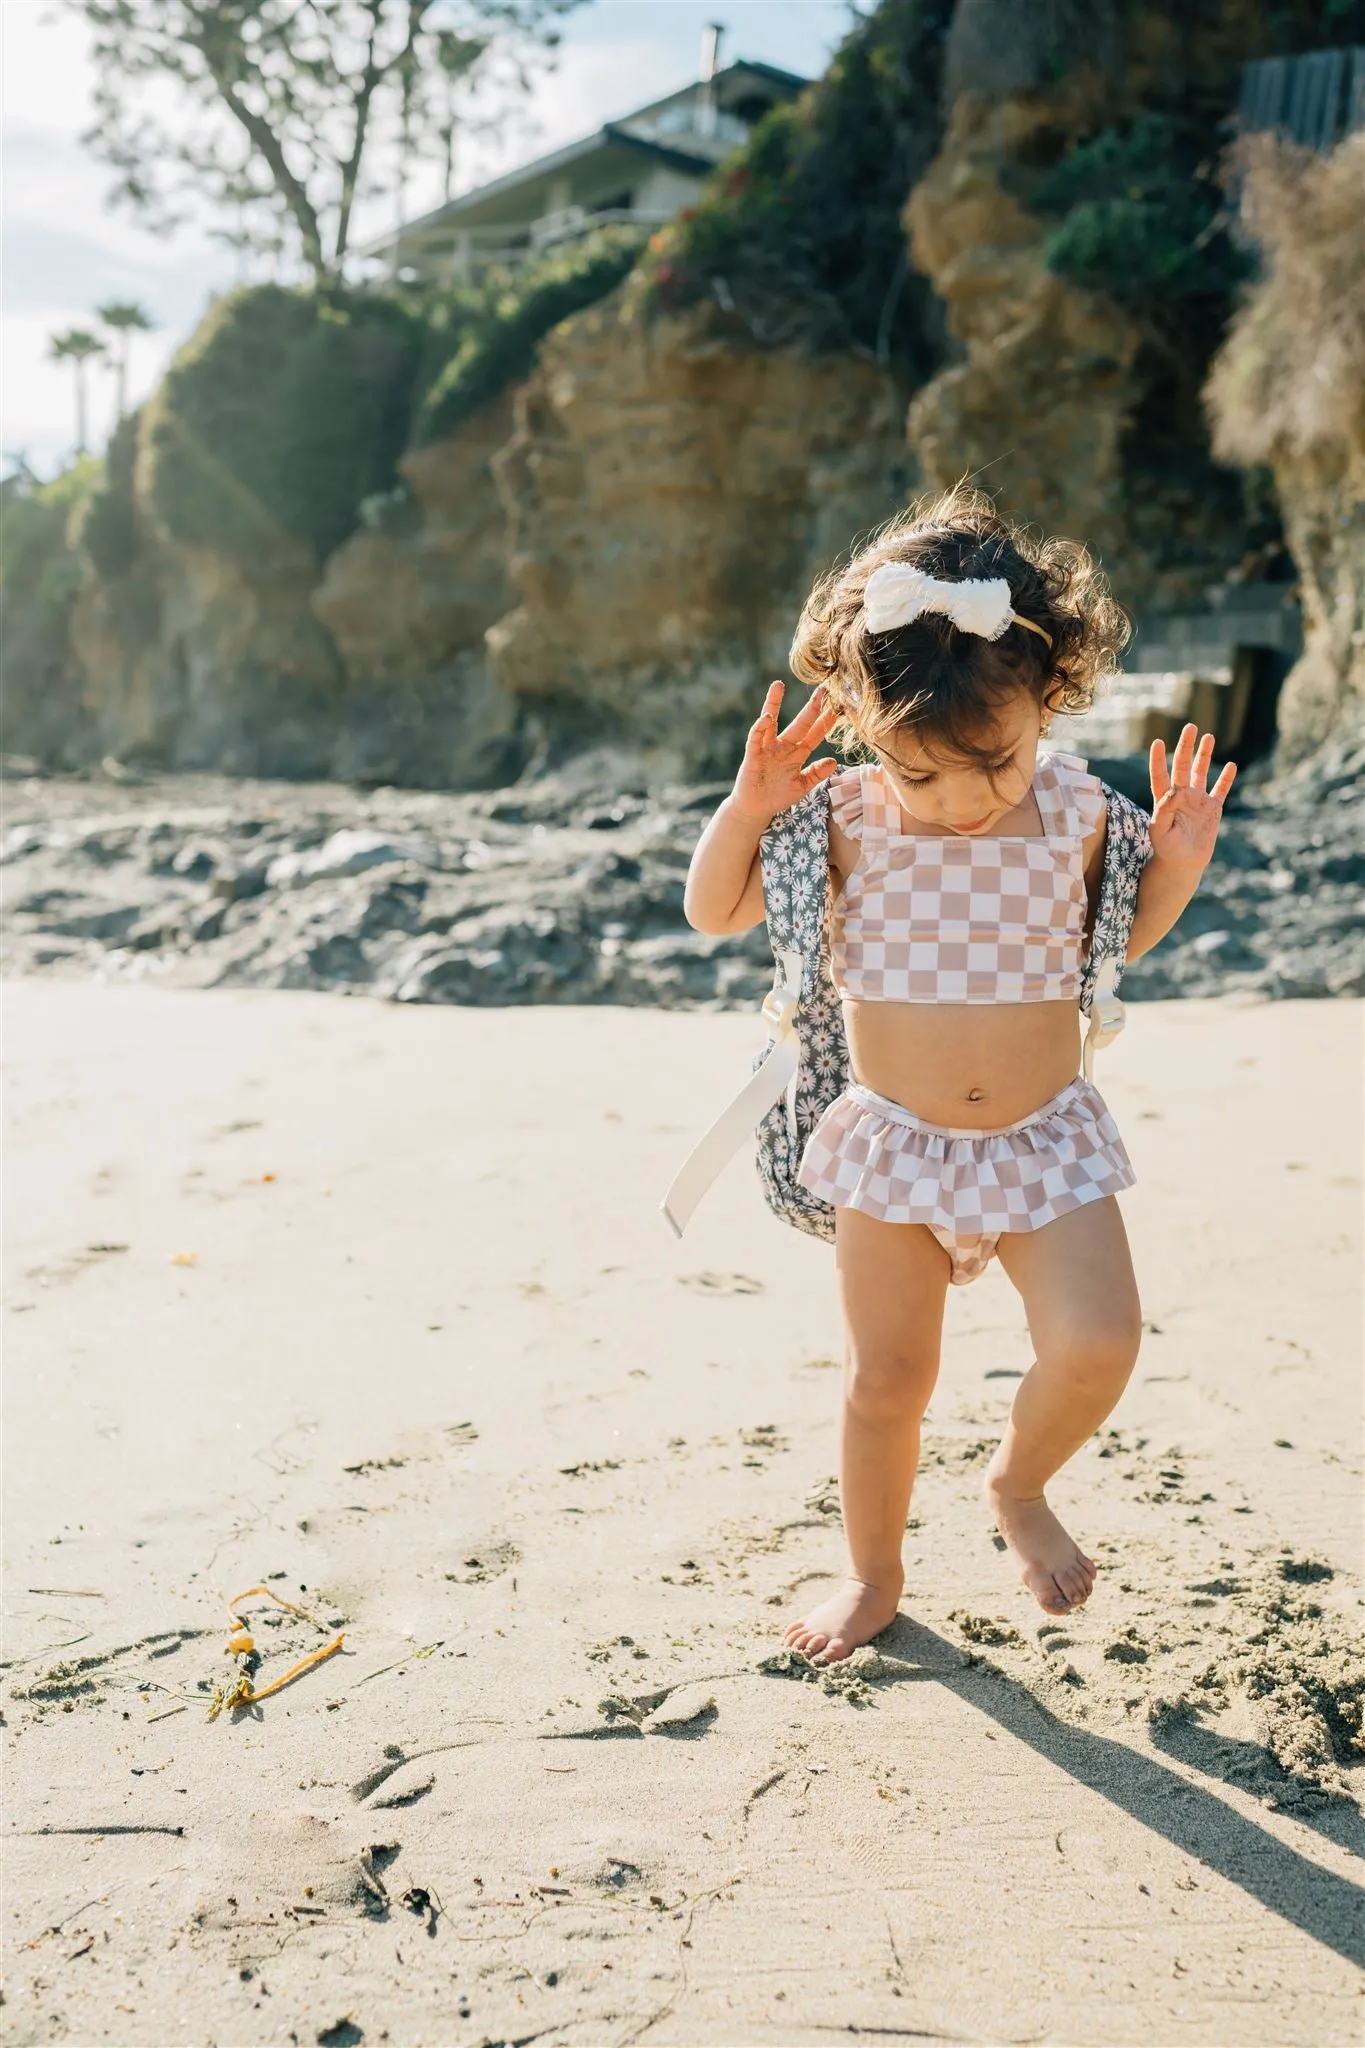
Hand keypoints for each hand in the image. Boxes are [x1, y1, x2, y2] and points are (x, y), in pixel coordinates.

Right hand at [730, 680, 839, 824]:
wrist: (756, 808)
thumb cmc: (778, 796)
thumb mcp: (801, 786)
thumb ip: (816, 774)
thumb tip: (833, 761)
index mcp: (797, 753)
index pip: (815, 734)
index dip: (826, 722)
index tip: (839, 707)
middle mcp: (783, 746)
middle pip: (799, 723)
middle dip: (811, 707)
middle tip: (823, 689)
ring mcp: (768, 748)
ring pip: (772, 722)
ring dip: (774, 703)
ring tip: (778, 685)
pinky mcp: (753, 755)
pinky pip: (756, 738)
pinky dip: (760, 727)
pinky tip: (766, 718)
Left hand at [1148, 723, 1236, 870]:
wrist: (1183, 864)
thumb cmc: (1167, 848)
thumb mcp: (1159, 830)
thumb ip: (1164, 809)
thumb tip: (1175, 789)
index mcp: (1164, 800)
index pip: (1160, 776)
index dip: (1159, 760)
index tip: (1158, 742)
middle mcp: (1181, 796)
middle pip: (1183, 766)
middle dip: (1186, 747)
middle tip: (1190, 727)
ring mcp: (1198, 801)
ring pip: (1202, 773)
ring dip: (1204, 755)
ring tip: (1208, 736)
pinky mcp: (1212, 809)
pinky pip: (1221, 791)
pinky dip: (1226, 779)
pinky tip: (1230, 765)